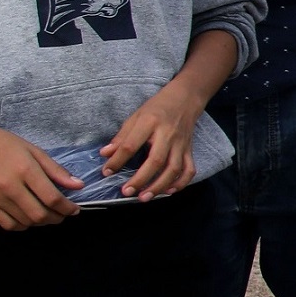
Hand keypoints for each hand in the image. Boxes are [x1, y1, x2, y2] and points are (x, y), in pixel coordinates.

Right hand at [0, 122, 81, 229]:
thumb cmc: (5, 144)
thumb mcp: (34, 151)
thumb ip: (56, 171)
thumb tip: (79, 186)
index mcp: (25, 170)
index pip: (52, 198)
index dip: (68, 208)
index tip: (75, 209)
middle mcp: (9, 186)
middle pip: (39, 214)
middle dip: (57, 218)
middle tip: (63, 214)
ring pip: (26, 222)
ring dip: (41, 222)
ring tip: (48, 214)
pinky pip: (8, 225)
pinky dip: (23, 225)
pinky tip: (29, 217)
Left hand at [103, 80, 208, 201]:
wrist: (185, 99)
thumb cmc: (157, 107)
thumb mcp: (135, 116)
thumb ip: (122, 137)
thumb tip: (105, 154)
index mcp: (150, 123)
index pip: (131, 145)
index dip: (117, 160)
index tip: (106, 172)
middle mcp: (167, 135)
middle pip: (155, 161)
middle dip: (140, 179)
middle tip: (126, 192)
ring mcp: (181, 144)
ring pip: (173, 169)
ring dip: (159, 186)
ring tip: (144, 197)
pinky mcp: (190, 150)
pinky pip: (189, 170)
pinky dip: (180, 183)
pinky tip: (168, 191)